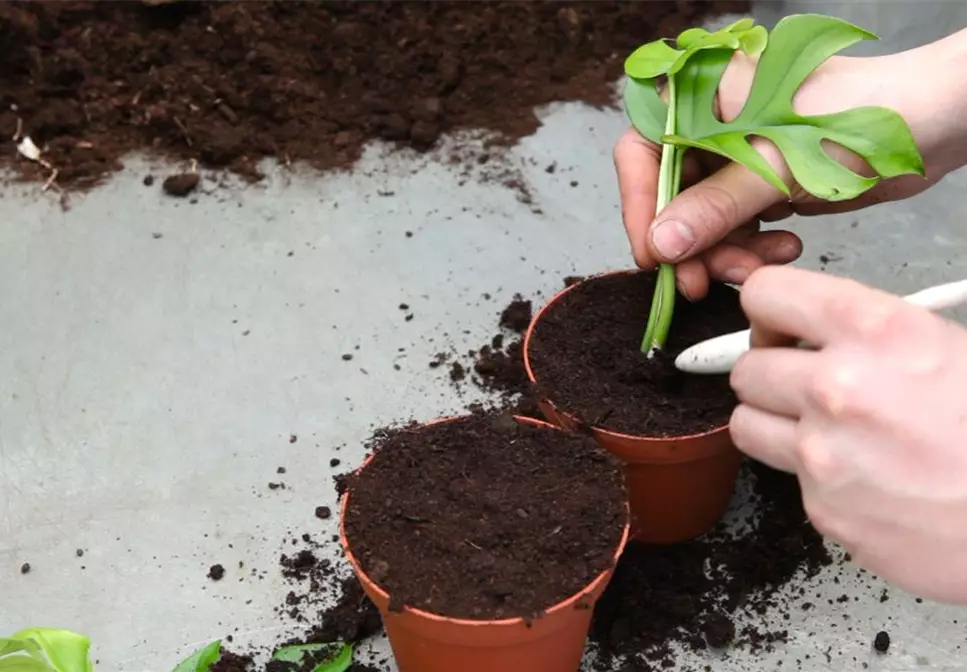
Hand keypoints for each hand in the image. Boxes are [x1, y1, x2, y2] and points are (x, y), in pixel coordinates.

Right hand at [614, 45, 953, 299]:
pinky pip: (736, 223)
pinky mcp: (763, 179)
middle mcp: (714, 121)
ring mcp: (738, 153)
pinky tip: (782, 248)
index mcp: (703, 94)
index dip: (641, 206)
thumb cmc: (865, 112)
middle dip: (691, 242)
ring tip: (756, 266)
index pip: (642, 152)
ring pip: (704, 216)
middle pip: (672, 192)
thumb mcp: (777, 164)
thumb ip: (714, 207)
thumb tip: (663, 243)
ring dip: (725, 251)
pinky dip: (752, 245)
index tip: (654, 254)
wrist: (935, 121)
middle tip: (702, 282)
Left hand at [730, 266, 966, 602]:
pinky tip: (866, 477)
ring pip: (747, 424)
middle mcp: (838, 386)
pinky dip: (816, 478)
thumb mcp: (950, 345)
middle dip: (772, 374)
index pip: (767, 294)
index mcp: (877, 329)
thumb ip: (872, 330)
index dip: (770, 312)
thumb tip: (815, 327)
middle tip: (806, 384)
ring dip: (775, 424)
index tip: (783, 327)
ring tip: (824, 430)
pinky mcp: (824, 510)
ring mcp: (824, 453)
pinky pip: (789, 480)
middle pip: (746, 367)